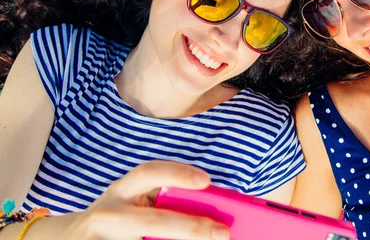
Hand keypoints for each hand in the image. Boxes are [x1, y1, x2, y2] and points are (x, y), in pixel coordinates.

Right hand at [65, 160, 229, 239]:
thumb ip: (161, 204)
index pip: (149, 173)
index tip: (206, 181)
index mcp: (122, 191)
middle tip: (223, 234)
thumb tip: (212, 214)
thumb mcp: (131, 205)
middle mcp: (109, 214)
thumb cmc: (117, 220)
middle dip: (192, 228)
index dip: (177, 173)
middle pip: (154, 220)